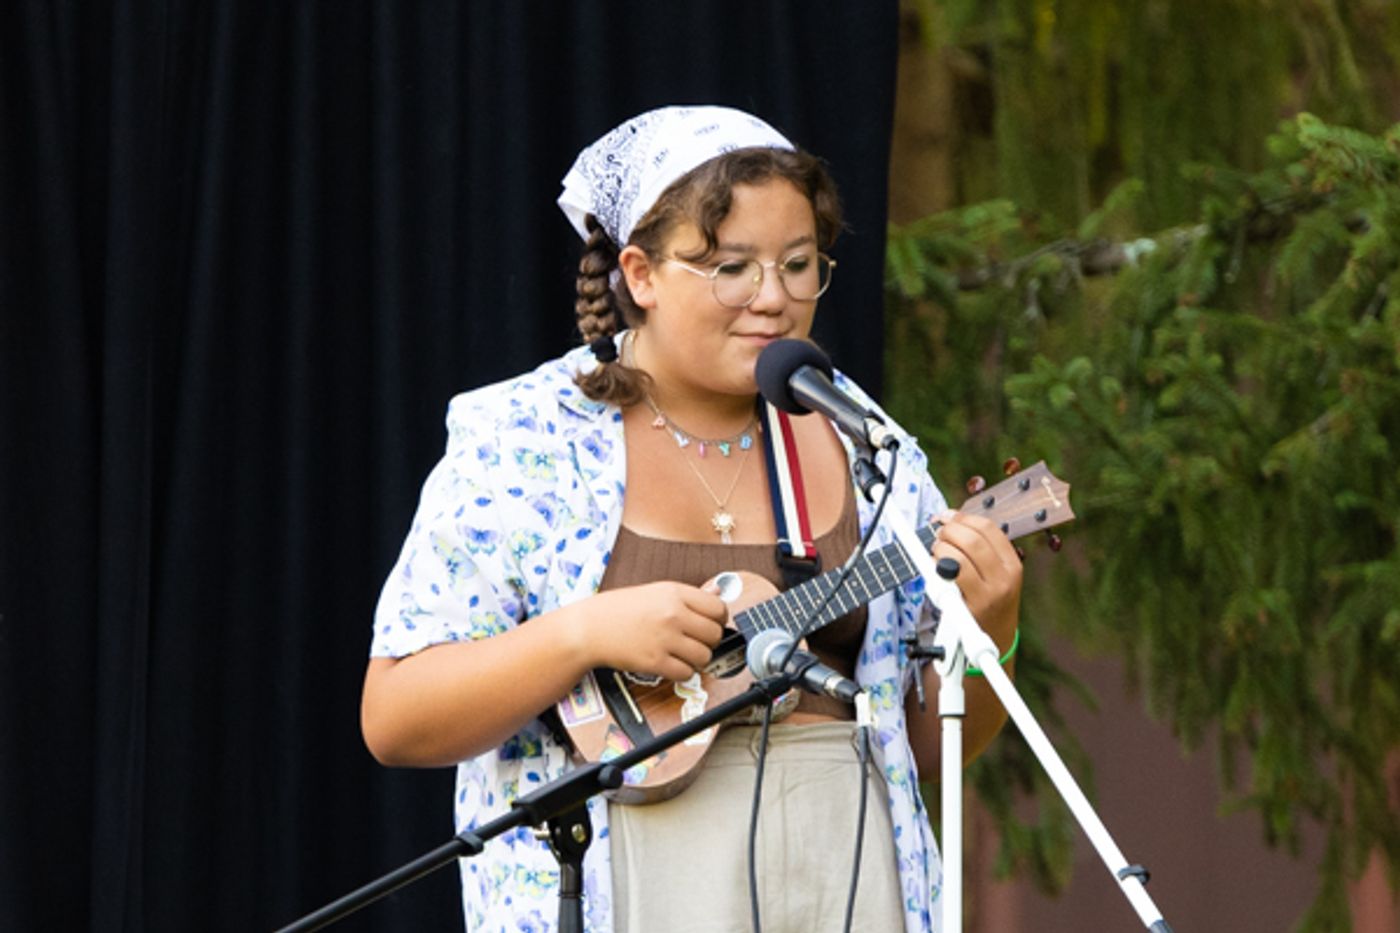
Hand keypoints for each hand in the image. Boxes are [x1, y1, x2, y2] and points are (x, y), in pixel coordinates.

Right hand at [580, 581, 728, 681]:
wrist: (590, 627)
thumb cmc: (619, 609)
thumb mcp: (655, 591)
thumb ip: (689, 595)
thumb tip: (717, 591)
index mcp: (675, 593)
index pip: (718, 608)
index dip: (718, 620)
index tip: (711, 624)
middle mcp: (673, 614)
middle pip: (714, 634)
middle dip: (709, 641)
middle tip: (696, 641)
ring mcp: (664, 638)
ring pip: (704, 656)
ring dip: (697, 659)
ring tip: (682, 654)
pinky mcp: (655, 661)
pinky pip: (686, 673)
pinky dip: (683, 672)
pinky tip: (672, 664)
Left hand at [930, 510, 1022, 649]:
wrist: (997, 641)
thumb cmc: (990, 603)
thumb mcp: (996, 574)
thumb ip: (978, 550)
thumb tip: (948, 521)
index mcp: (1012, 563)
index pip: (988, 528)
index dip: (962, 517)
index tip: (946, 517)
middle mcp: (1005, 577)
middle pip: (972, 538)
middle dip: (948, 530)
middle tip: (938, 535)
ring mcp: (990, 593)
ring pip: (959, 556)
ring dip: (940, 548)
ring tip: (936, 552)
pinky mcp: (972, 607)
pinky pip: (950, 578)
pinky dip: (936, 567)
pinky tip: (935, 569)